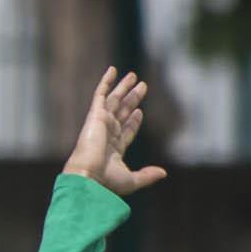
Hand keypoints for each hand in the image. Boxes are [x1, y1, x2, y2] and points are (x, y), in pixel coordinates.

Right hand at [62, 67, 167, 196]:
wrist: (87, 175)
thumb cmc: (105, 181)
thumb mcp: (131, 180)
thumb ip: (147, 175)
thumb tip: (163, 173)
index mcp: (113, 149)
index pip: (126, 130)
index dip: (133, 121)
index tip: (139, 112)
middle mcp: (106, 133)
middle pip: (123, 111)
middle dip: (132, 99)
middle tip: (142, 86)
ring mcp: (101, 123)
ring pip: (115, 100)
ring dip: (124, 88)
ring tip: (134, 76)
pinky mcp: (95, 115)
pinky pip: (101, 94)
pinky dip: (106, 82)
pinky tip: (113, 70)